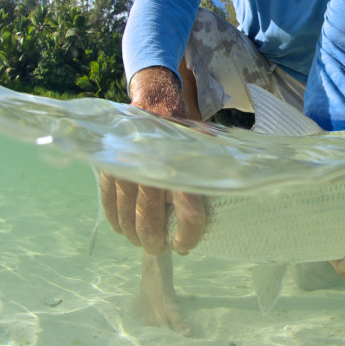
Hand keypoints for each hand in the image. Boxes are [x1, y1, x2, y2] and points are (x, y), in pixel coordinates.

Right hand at [99, 66, 205, 254]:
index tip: (184, 246)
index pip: (188, 213)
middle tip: (159, 249)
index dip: (187, 235)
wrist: (156, 97)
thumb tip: (237, 193)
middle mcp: (153, 171)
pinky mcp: (109, 167)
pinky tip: (121, 228)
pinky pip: (107, 202)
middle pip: (150, 221)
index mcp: (183, 167)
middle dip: (154, 242)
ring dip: (133, 234)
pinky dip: (114, 219)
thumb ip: (215, 168)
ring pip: (126, 216)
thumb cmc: (184, 126)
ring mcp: (127, 171)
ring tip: (141, 241)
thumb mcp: (207, 143)